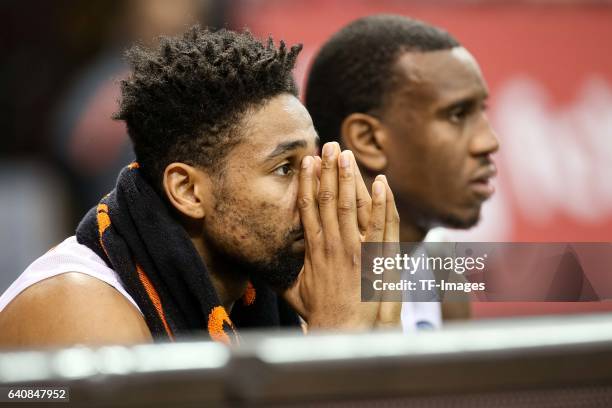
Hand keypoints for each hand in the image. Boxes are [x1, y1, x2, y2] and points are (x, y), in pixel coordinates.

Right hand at [282, 142, 399, 329]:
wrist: (342, 332)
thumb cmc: (319, 313)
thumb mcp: (294, 291)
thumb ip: (281, 272)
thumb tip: (262, 261)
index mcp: (314, 248)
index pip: (308, 207)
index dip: (308, 182)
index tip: (307, 161)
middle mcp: (332, 244)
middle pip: (329, 199)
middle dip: (328, 170)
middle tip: (328, 145)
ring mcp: (355, 250)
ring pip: (351, 206)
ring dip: (349, 178)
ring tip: (346, 154)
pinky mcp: (375, 258)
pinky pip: (379, 225)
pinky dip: (382, 203)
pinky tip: (381, 182)